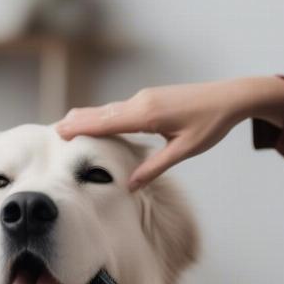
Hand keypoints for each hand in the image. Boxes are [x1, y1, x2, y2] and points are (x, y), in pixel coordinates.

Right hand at [57, 76, 283, 189]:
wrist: (230, 97)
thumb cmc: (210, 124)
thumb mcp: (183, 151)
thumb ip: (154, 168)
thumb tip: (129, 186)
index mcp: (147, 114)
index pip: (105, 122)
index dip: (81, 127)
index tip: (58, 132)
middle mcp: (141, 102)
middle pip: (101, 113)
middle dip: (77, 121)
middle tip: (53, 131)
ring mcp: (145, 98)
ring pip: (109, 110)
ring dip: (88, 118)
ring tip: (68, 126)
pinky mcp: (150, 98)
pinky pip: (119, 108)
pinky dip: (103, 116)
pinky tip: (97, 122)